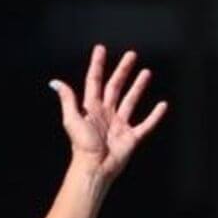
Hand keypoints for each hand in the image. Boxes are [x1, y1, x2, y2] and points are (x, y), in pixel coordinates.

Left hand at [49, 45, 167, 180]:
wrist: (94, 168)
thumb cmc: (82, 146)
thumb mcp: (72, 120)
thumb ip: (68, 100)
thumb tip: (54, 82)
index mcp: (92, 108)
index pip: (95, 81)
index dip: (97, 65)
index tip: (100, 49)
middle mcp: (106, 113)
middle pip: (115, 86)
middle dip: (123, 70)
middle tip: (131, 55)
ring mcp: (120, 125)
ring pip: (131, 101)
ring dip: (138, 87)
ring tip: (146, 72)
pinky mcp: (131, 137)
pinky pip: (146, 124)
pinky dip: (155, 116)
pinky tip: (163, 105)